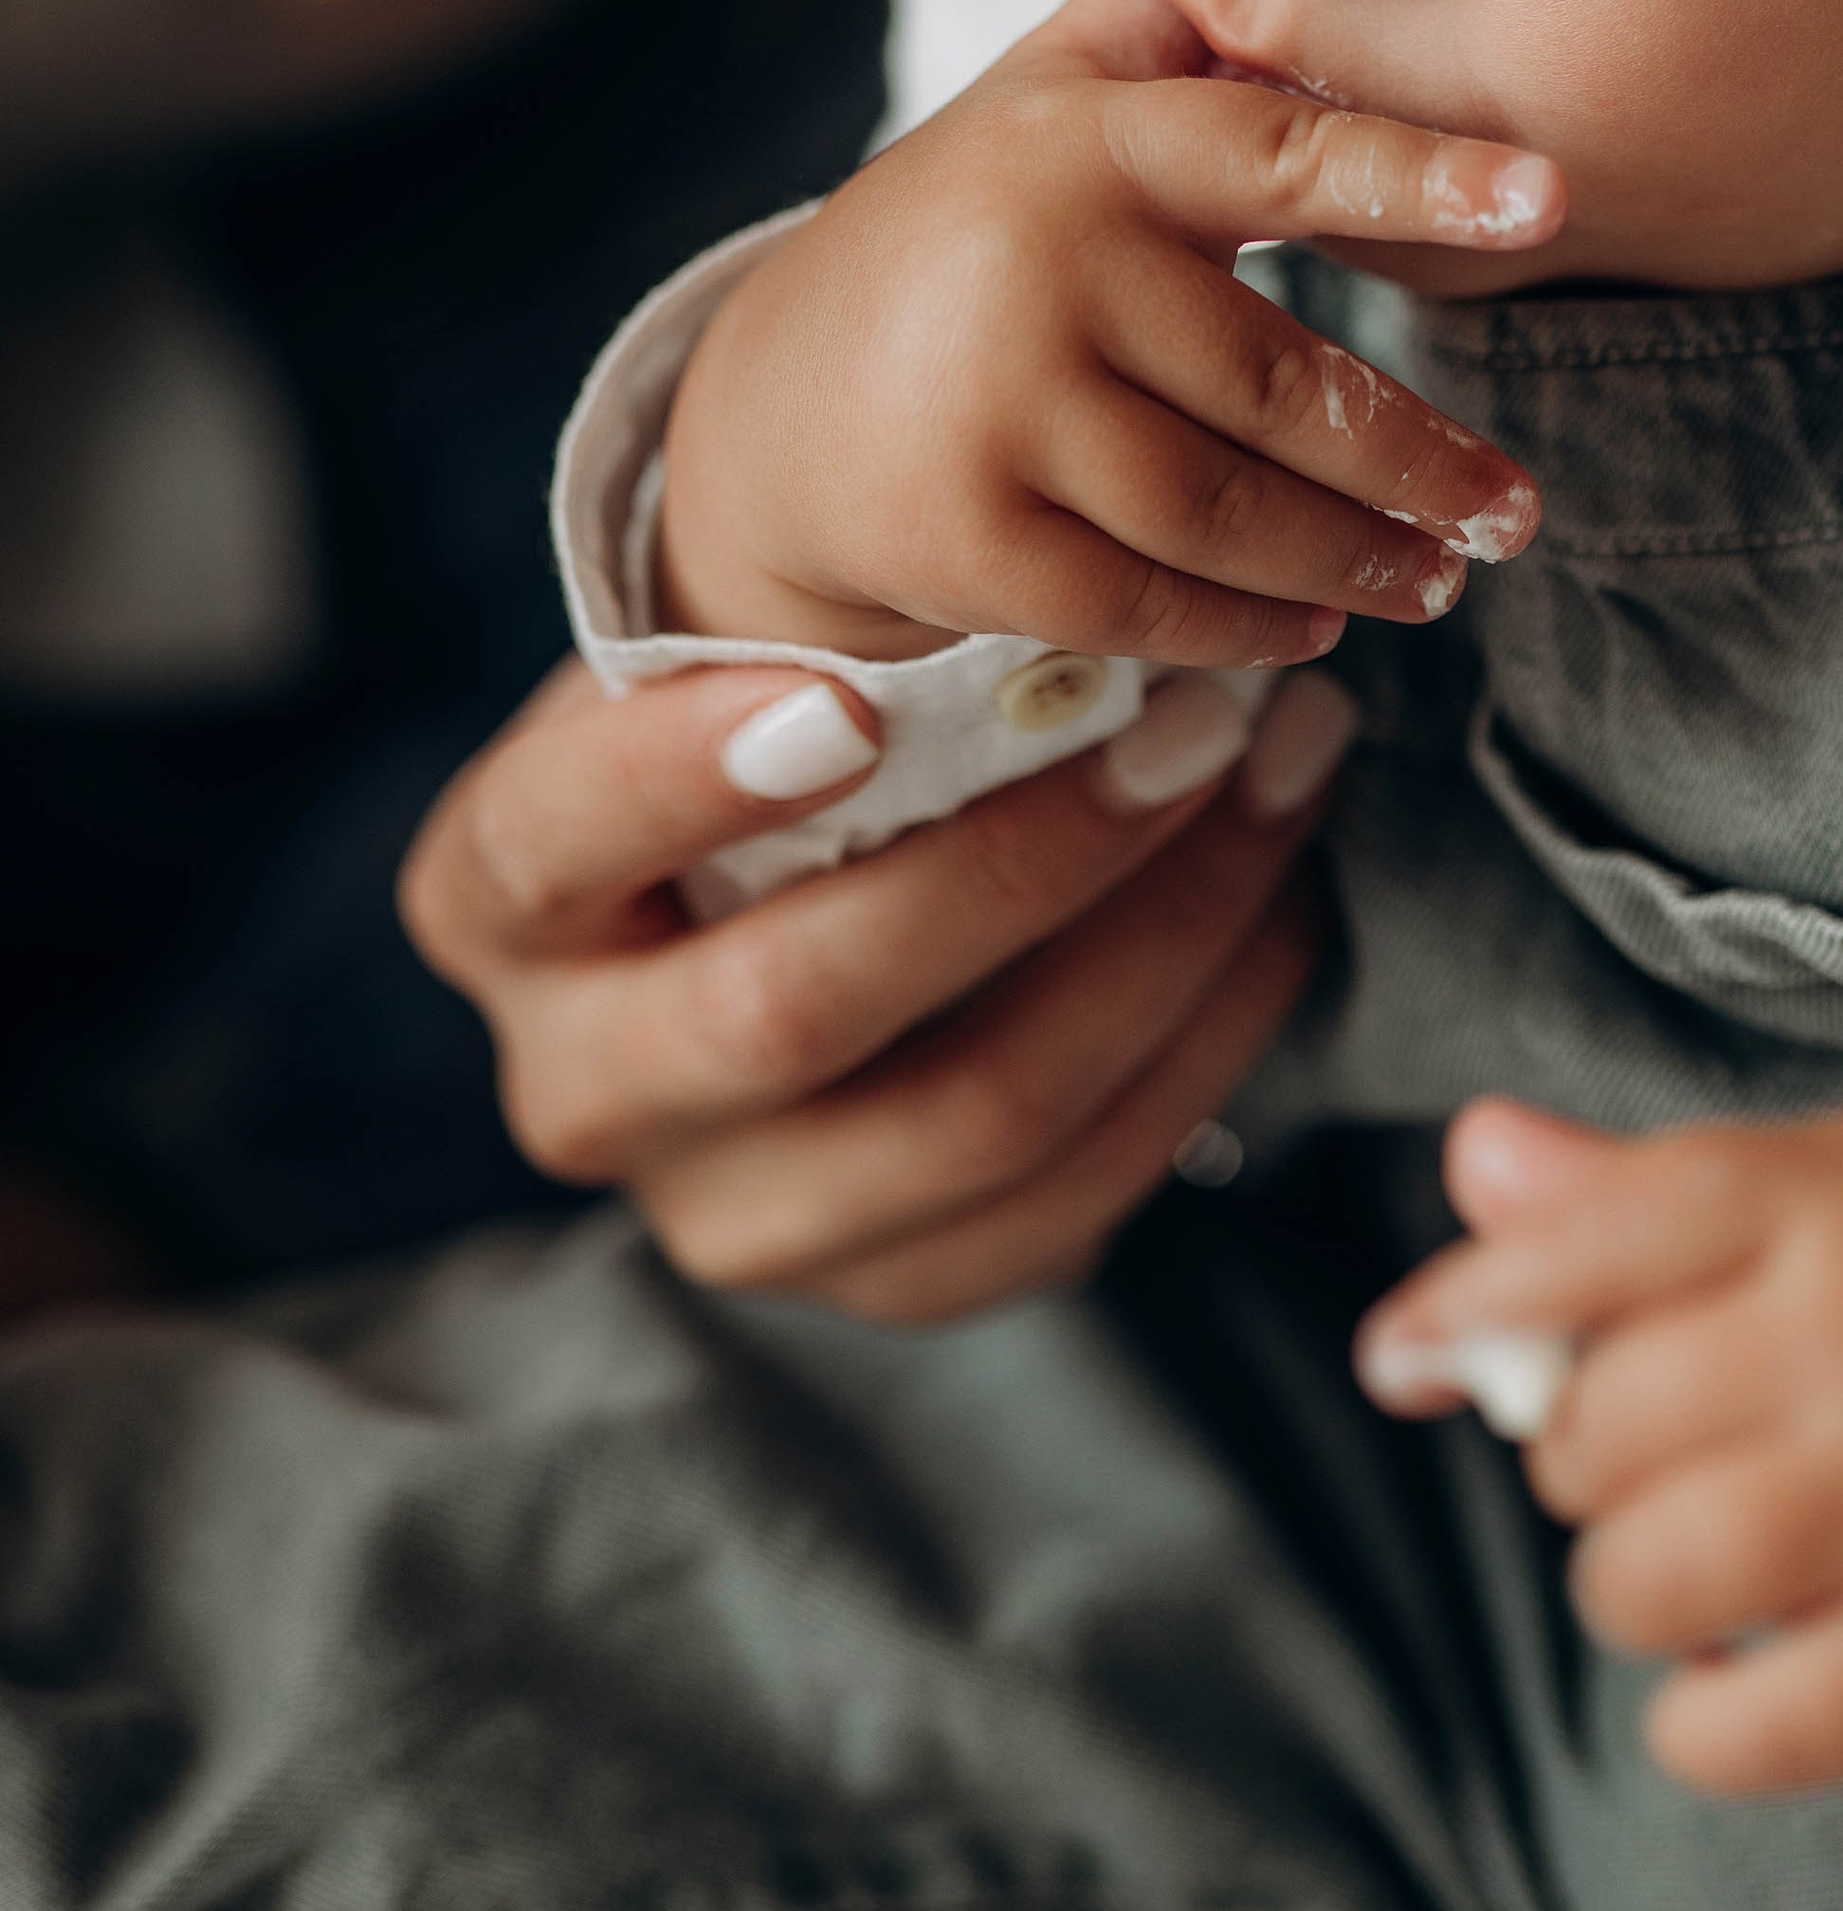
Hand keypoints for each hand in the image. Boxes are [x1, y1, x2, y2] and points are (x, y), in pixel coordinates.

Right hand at [402, 649, 1352, 1320]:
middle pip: (793, 1005)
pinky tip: (1279, 907)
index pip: (541, 842)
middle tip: (1193, 720)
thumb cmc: (776, 733)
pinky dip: (1206, 1039)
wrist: (797, 909)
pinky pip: (1077, 1192)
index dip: (680, 780)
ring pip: (975, 1115)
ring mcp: (732, 1216)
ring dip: (1168, 939)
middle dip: (1028, 856)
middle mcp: (582, 1086)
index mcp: (496, 904)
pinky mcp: (890, 1286)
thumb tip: (1042, 624)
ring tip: (1278, 784)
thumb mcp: (740, 664)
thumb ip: (821, 643)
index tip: (851, 705)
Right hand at [660, 0, 1560, 669]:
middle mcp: (1041, 267)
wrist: (761, 417)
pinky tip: (1320, 624)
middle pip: (1282, 385)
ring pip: (1229, 509)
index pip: (1279, 152)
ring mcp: (998, 410)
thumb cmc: (950, 246)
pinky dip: (1252, 625)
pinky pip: (1151, 600)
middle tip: (1516, 512)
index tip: (1551, 195)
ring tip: (1440, 573)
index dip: (1418, 175)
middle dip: (1420, 463)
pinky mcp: (966, 540)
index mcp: (1084, 146)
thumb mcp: (1028, 107)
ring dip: (1356, 556)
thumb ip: (1151, 36)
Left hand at [1356, 1097, 1842, 1792]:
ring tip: (1694, 1559)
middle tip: (1655, 1454)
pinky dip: (1698, 1721)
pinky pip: (1756, 1724)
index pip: (1599, 1232)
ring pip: (1646, 1570)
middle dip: (1582, 1453)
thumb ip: (1655, 1189)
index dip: (1467, 1298)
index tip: (1392, 1356)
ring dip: (1626, 1584)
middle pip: (1603, 1419)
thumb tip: (1466, 1159)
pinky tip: (1721, 1685)